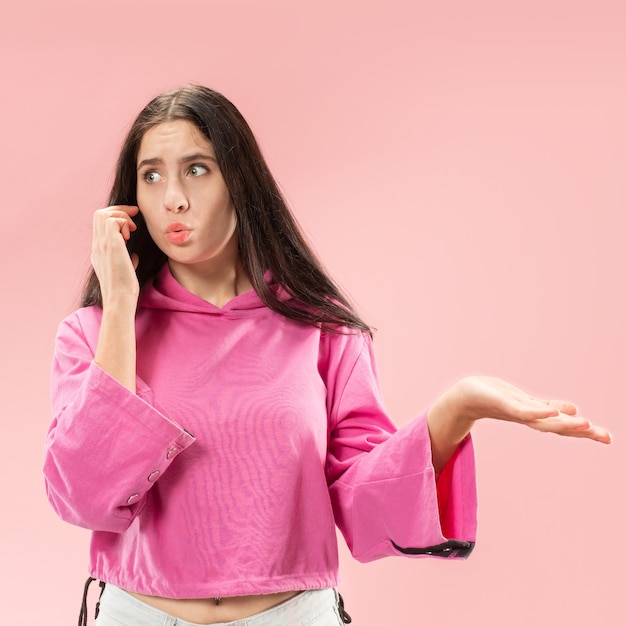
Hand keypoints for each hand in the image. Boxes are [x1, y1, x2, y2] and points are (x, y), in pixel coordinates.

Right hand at [91, 206, 139, 304]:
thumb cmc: (125, 289)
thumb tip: (134, 256)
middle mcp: (97, 245)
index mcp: (99, 251)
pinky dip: (123, 222)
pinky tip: (131, 234)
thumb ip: (127, 260)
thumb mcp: (125, 270)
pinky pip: (112, 220)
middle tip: (135, 213)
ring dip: (121, 216)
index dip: (116, 217)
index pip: (101, 224)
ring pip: (102, 214)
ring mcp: (101, 244)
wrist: (120, 299)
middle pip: (99, 215)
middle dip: (119, 210)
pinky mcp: (110, 245)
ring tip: (132, 229)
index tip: (132, 220)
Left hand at [453, 376, 611, 443]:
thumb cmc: (495, 399)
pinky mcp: (503, 404)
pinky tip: (551, 411)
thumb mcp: (525, 402)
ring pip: (543, 421)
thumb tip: (572, 410)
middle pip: (558, 427)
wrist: (465, 397)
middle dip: (582, 432)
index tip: (609, 438)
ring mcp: (516, 412)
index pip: (563, 426)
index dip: (585, 432)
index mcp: (535, 417)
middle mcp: (528, 418)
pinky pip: (522, 410)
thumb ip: (546, 408)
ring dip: (564, 424)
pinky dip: (537, 412)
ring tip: (586, 425)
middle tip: (607, 437)